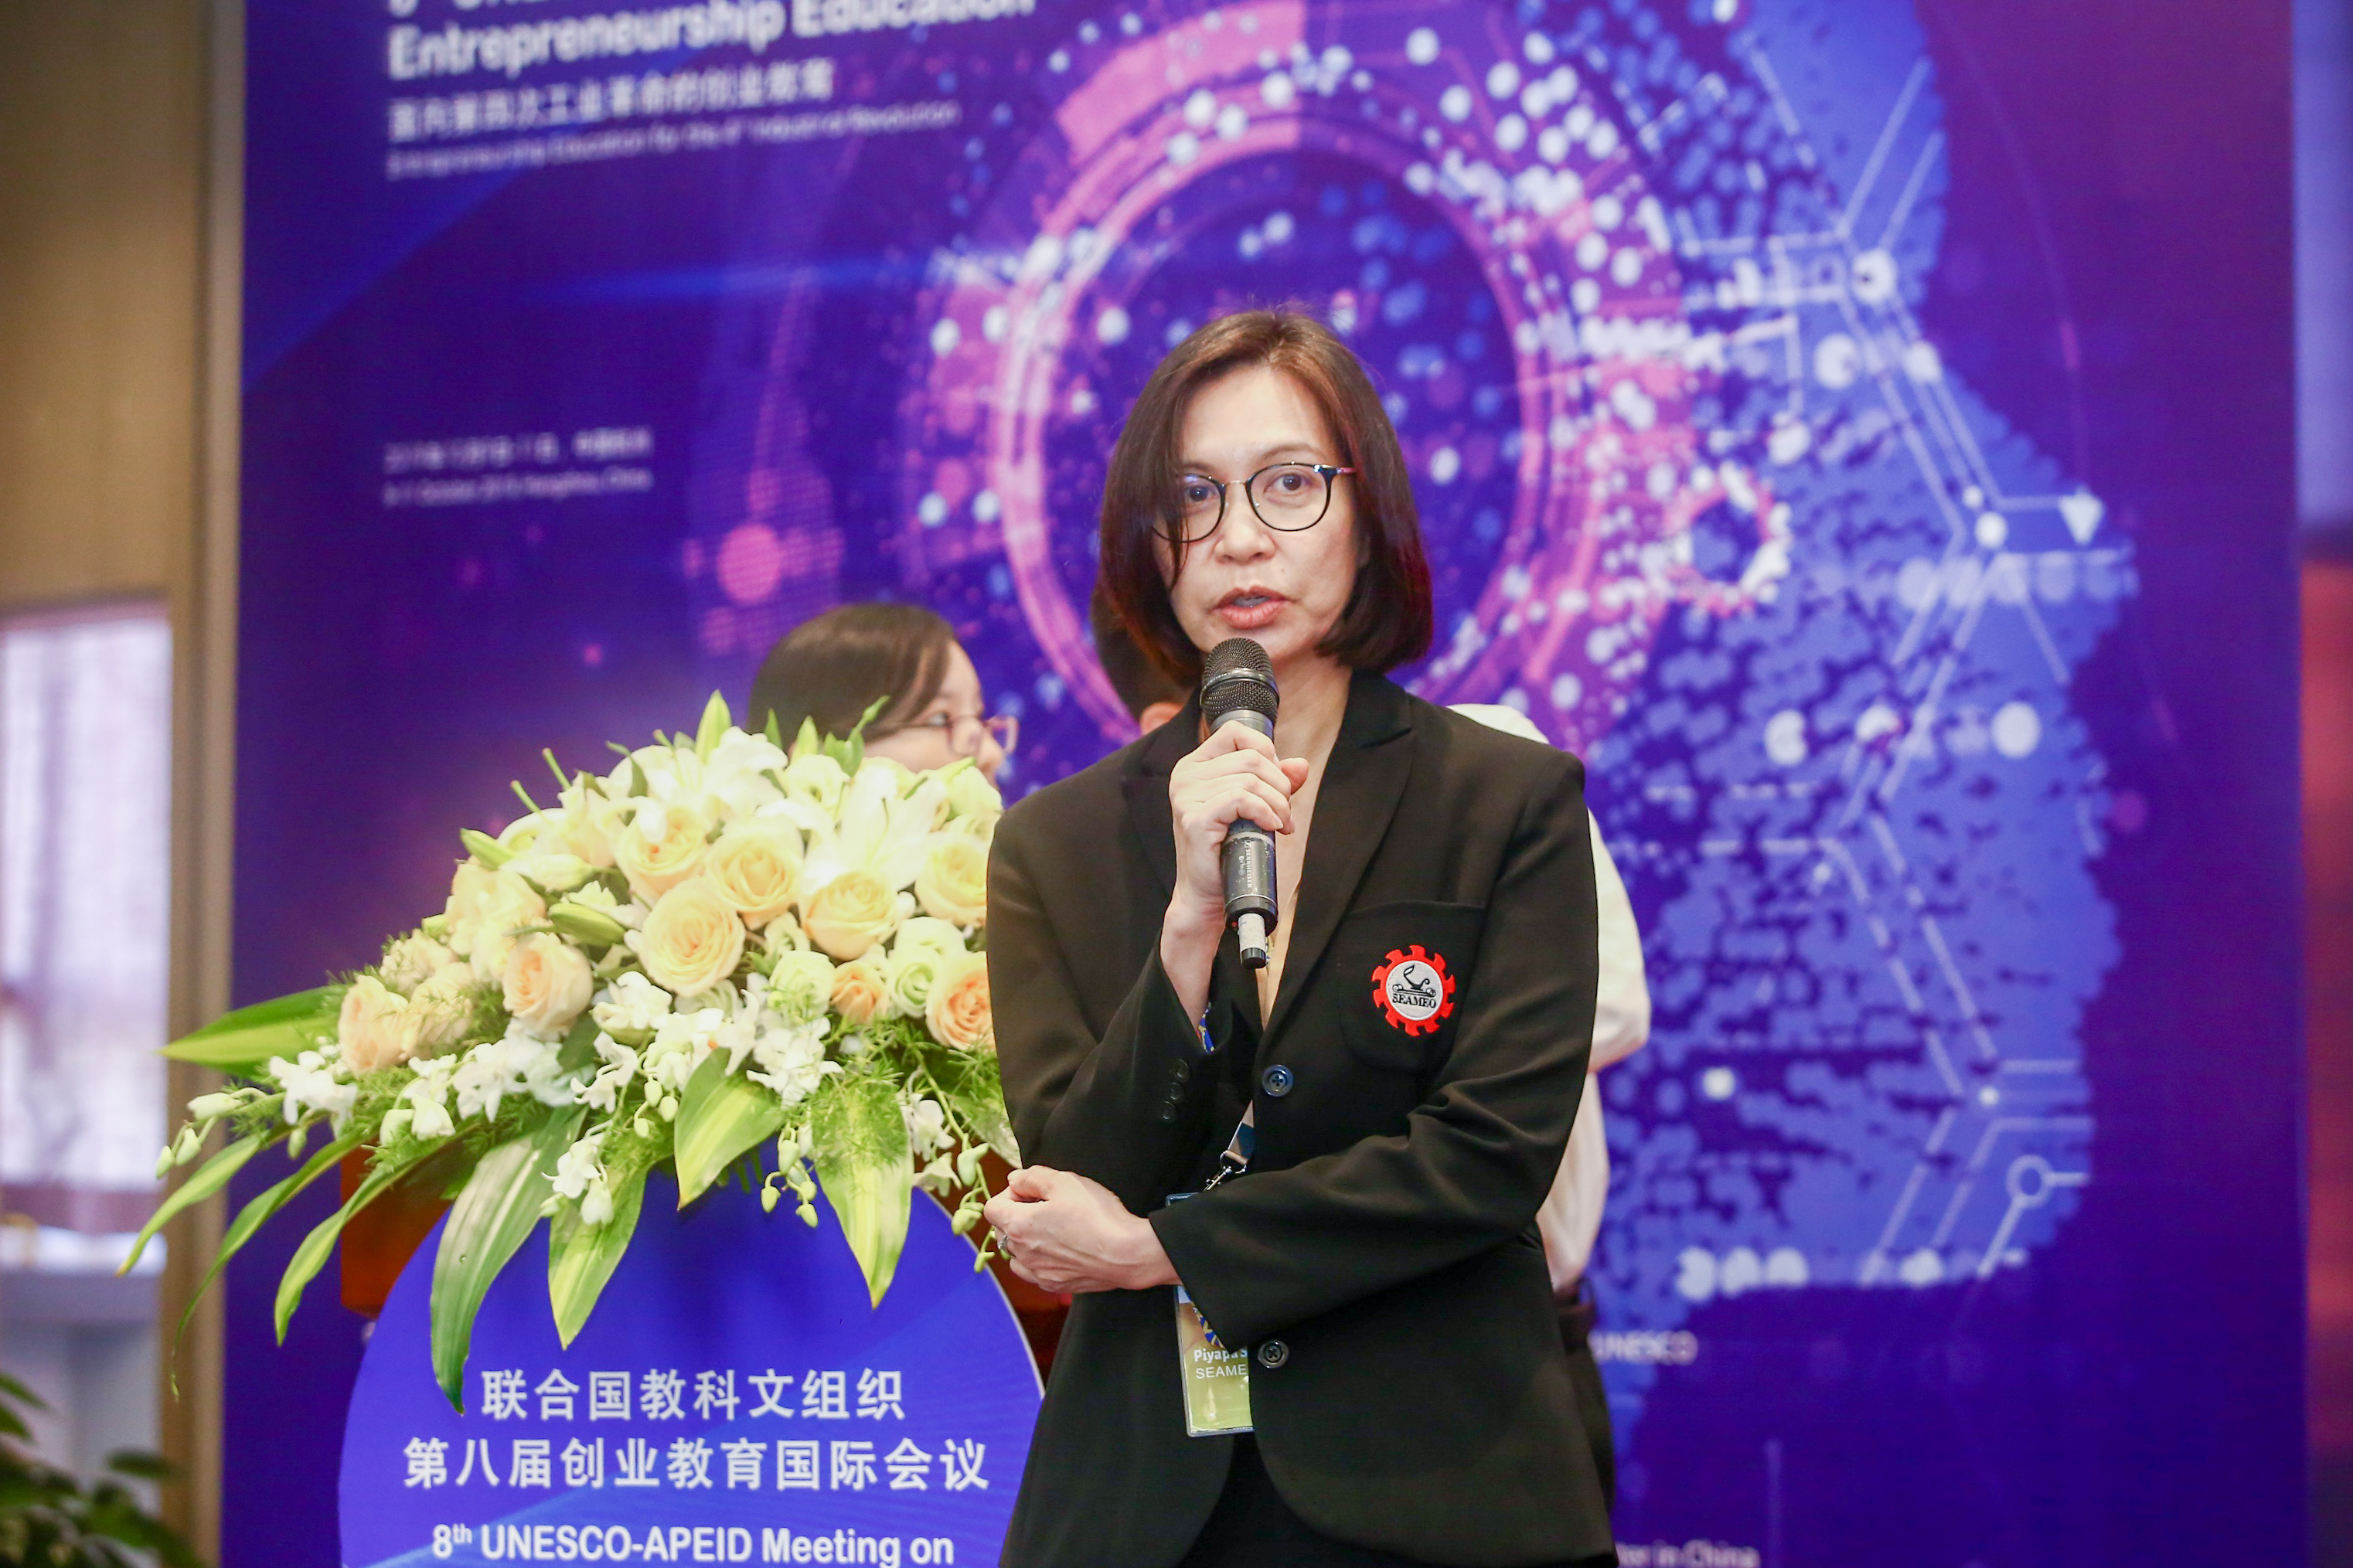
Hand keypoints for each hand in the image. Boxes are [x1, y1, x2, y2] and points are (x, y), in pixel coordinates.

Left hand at [983, 1166, 1178, 1294]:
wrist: (1126, 1253)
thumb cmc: (1096, 1215)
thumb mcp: (1064, 1182)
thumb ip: (1032, 1177)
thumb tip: (1014, 1180)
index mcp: (1018, 1226)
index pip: (991, 1208)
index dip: (1008, 1195)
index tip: (1032, 1192)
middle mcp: (1021, 1253)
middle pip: (1003, 1230)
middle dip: (1017, 1215)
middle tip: (1047, 1206)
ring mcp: (1037, 1273)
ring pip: (1016, 1254)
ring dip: (1025, 1240)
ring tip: (1052, 1230)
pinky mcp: (1054, 1285)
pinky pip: (1034, 1271)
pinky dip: (1038, 1260)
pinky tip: (1061, 1250)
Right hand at [1161, 719, 1309, 1012]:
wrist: (1207, 894)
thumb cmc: (1229, 848)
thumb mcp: (1255, 807)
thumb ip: (1275, 782)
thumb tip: (1301, 765)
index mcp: (1195, 765)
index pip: (1235, 731)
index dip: (1266, 750)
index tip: (1277, 781)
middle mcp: (1185, 776)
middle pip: (1250, 757)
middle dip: (1280, 785)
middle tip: (1286, 813)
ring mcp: (1186, 796)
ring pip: (1250, 779)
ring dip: (1278, 803)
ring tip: (1282, 825)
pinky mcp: (1194, 818)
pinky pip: (1241, 799)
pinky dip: (1265, 812)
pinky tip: (1271, 827)